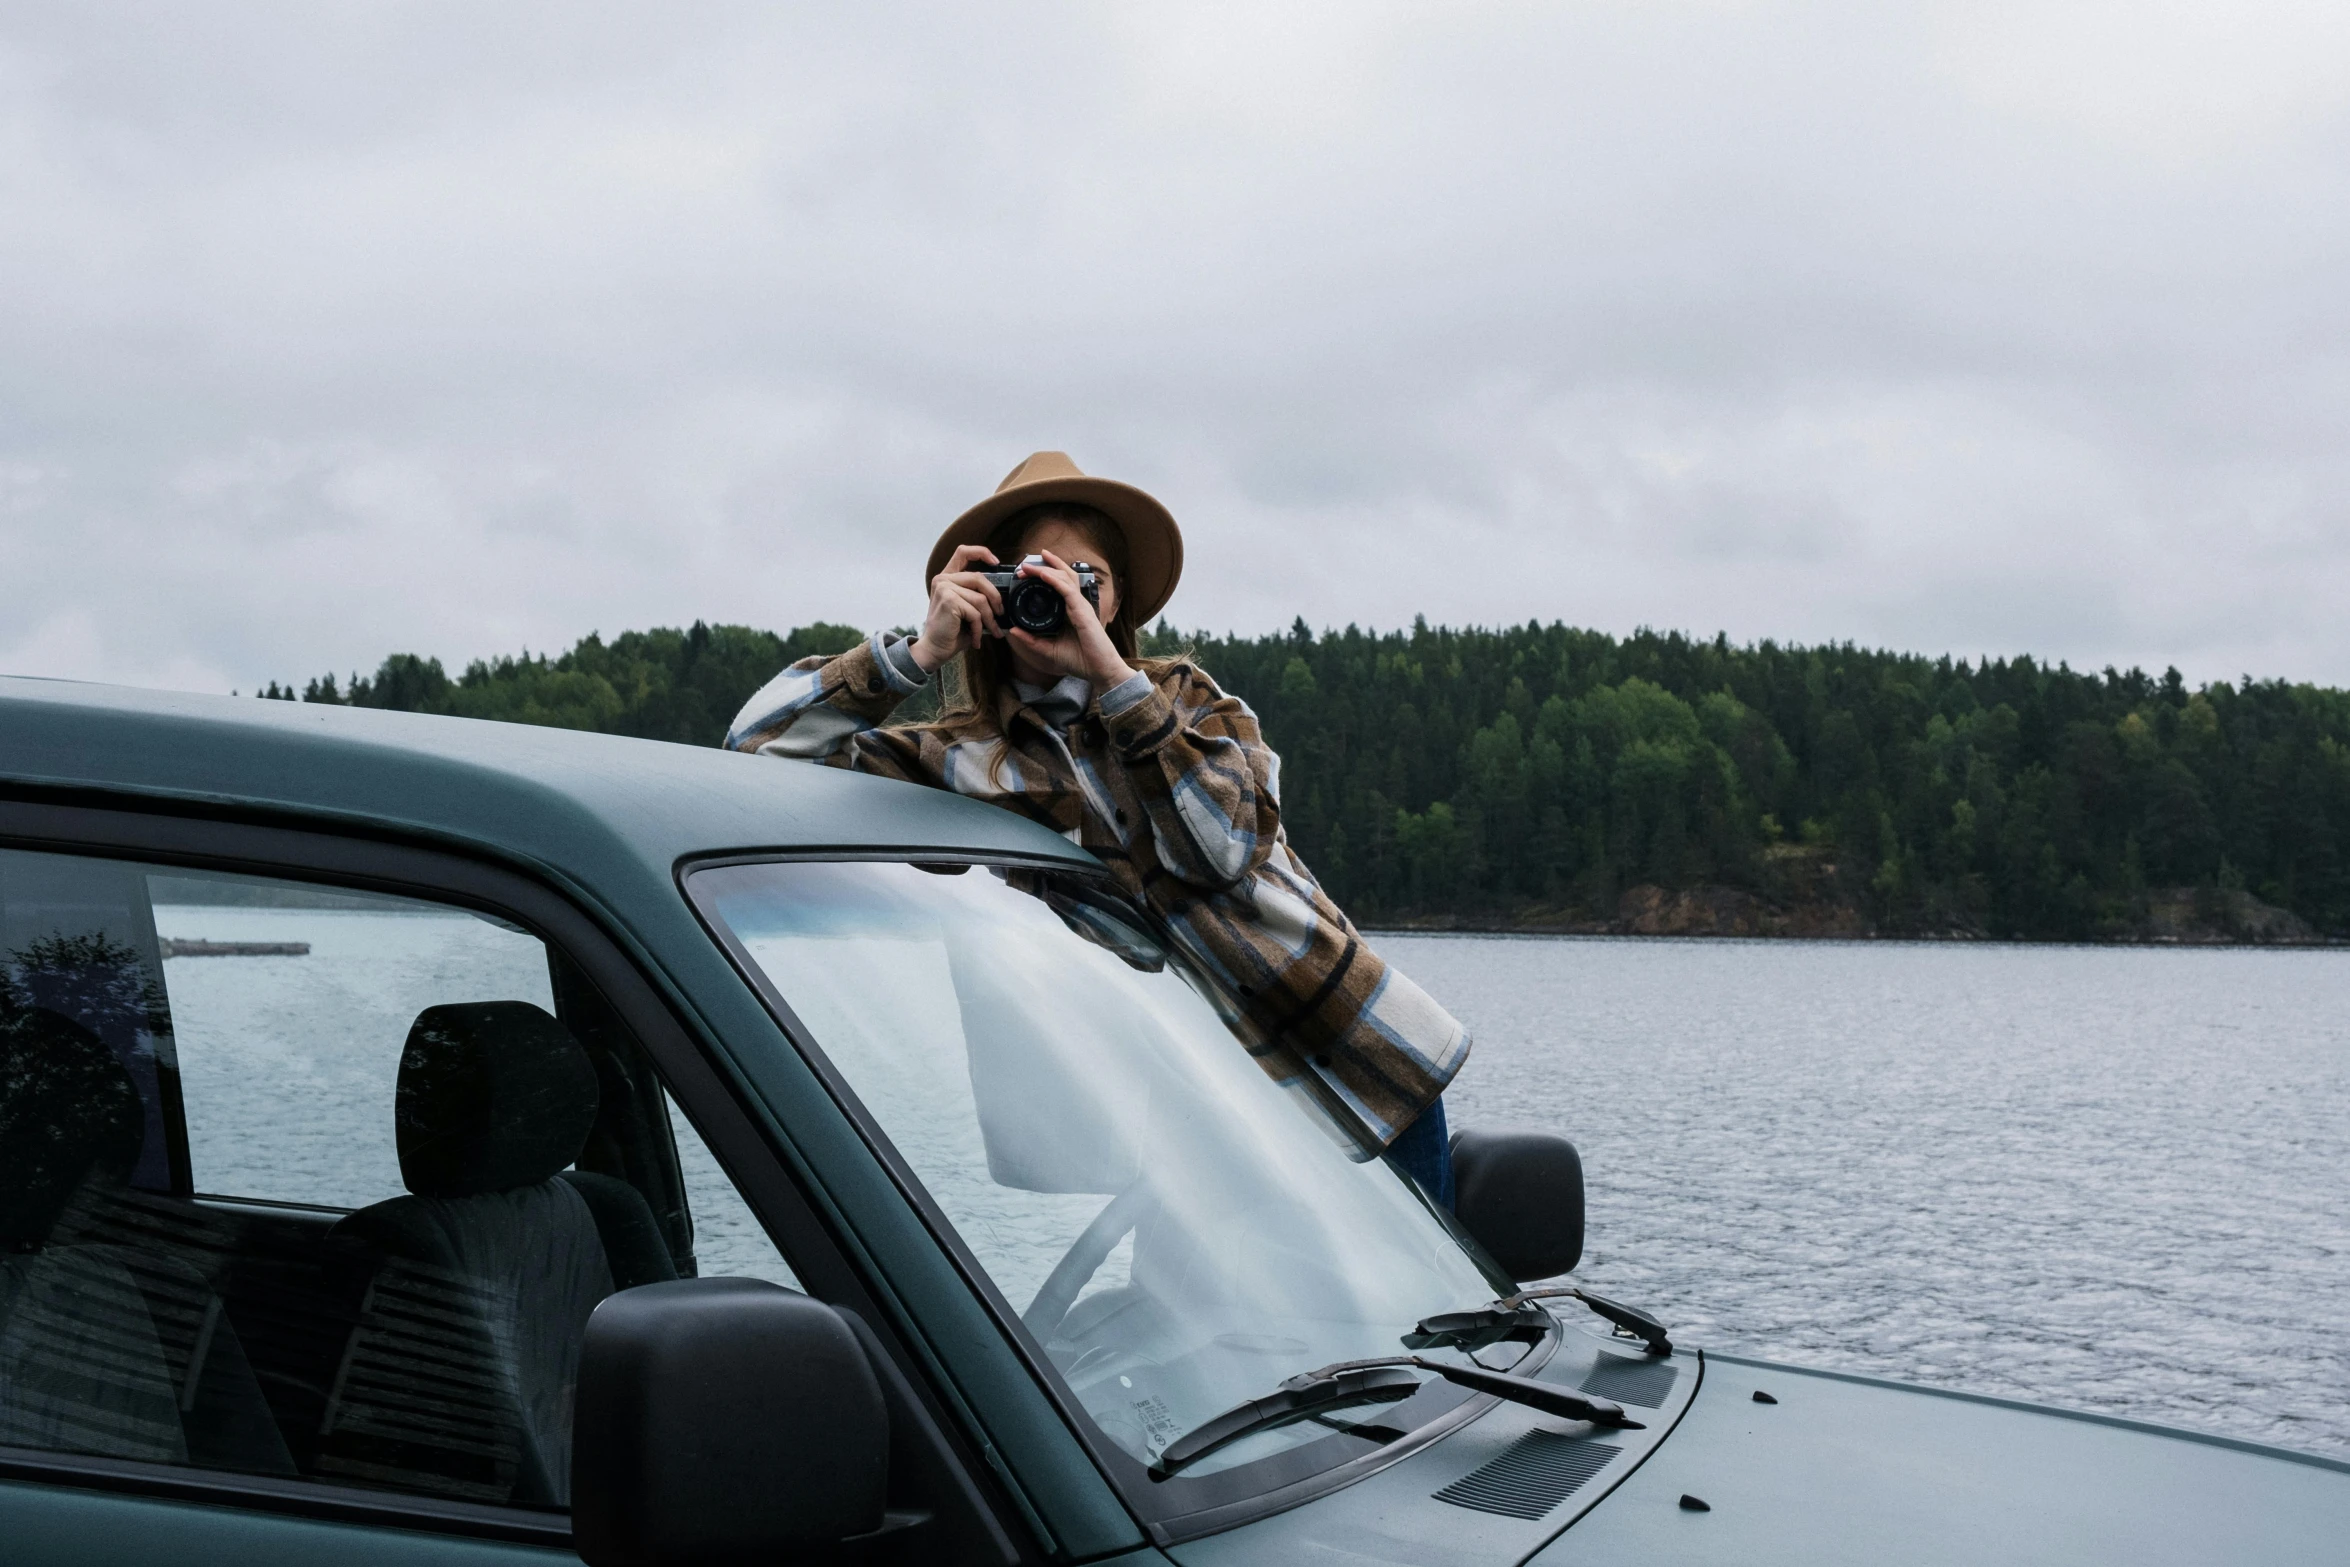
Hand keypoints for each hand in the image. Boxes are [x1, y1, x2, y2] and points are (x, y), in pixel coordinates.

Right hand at [910, 545, 1004, 671]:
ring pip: (980, 598)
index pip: (963, 552)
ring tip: (992, 631)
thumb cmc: (952, 631)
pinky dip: (979, 628)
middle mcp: (943, 579)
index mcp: (947, 578)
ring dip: (989, 619)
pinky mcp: (948, 600)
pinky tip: (976, 638)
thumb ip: (977, 595)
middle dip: (995, 597)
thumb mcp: (966, 607)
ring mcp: (944, 588)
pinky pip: (975, 612)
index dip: (982, 552)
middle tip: (1000, 613)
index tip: (996, 563)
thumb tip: (1002, 596)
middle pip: (980, 577)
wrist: (935, 649)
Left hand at [1009, 549, 1135, 690]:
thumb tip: (1013, 630)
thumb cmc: (1081, 660)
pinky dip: (1055, 580)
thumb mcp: (1049, 649)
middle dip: (1044, 566)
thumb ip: (1031, 640)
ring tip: (1029, 564)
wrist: (1100, 671)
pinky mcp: (1083, 611)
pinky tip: (1043, 574)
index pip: (1058, 585)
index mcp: (1070, 610)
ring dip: (1046, 568)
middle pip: (1062, 576)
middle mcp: (1076, 604)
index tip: (1025, 572)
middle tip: (1023, 565)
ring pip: (1064, 578)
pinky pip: (1067, 590)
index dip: (1044, 575)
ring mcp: (1081, 606)